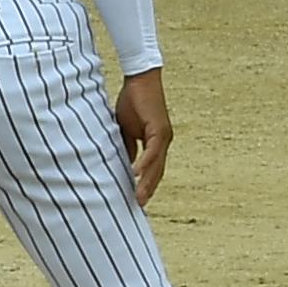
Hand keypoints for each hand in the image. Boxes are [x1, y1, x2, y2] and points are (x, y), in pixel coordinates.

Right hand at [114, 67, 171, 204]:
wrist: (141, 79)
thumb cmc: (132, 100)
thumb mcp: (125, 127)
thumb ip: (126, 144)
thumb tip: (123, 161)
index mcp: (155, 142)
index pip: (153, 168)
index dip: (146, 184)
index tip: (138, 198)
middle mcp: (163, 142)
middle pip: (157, 172)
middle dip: (148, 190)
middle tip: (140, 206)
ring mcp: (163, 137)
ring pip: (156, 165)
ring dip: (147, 183)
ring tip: (139, 198)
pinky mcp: (159, 130)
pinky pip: (152, 151)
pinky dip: (144, 164)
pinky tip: (135, 175)